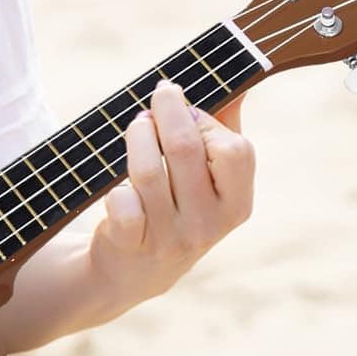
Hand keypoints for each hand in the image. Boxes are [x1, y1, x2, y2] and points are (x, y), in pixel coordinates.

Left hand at [89, 80, 255, 311]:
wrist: (136, 271)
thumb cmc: (178, 208)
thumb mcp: (211, 182)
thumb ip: (224, 132)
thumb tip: (240, 84)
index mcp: (236, 205)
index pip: (235, 151)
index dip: (208, 122)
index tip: (191, 110)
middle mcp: (207, 224)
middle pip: (185, 150)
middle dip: (167, 111)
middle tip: (160, 95)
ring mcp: (169, 237)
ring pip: (148, 171)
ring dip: (138, 135)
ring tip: (138, 125)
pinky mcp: (132, 244)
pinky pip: (121, 202)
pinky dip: (116, 186)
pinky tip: (120, 183)